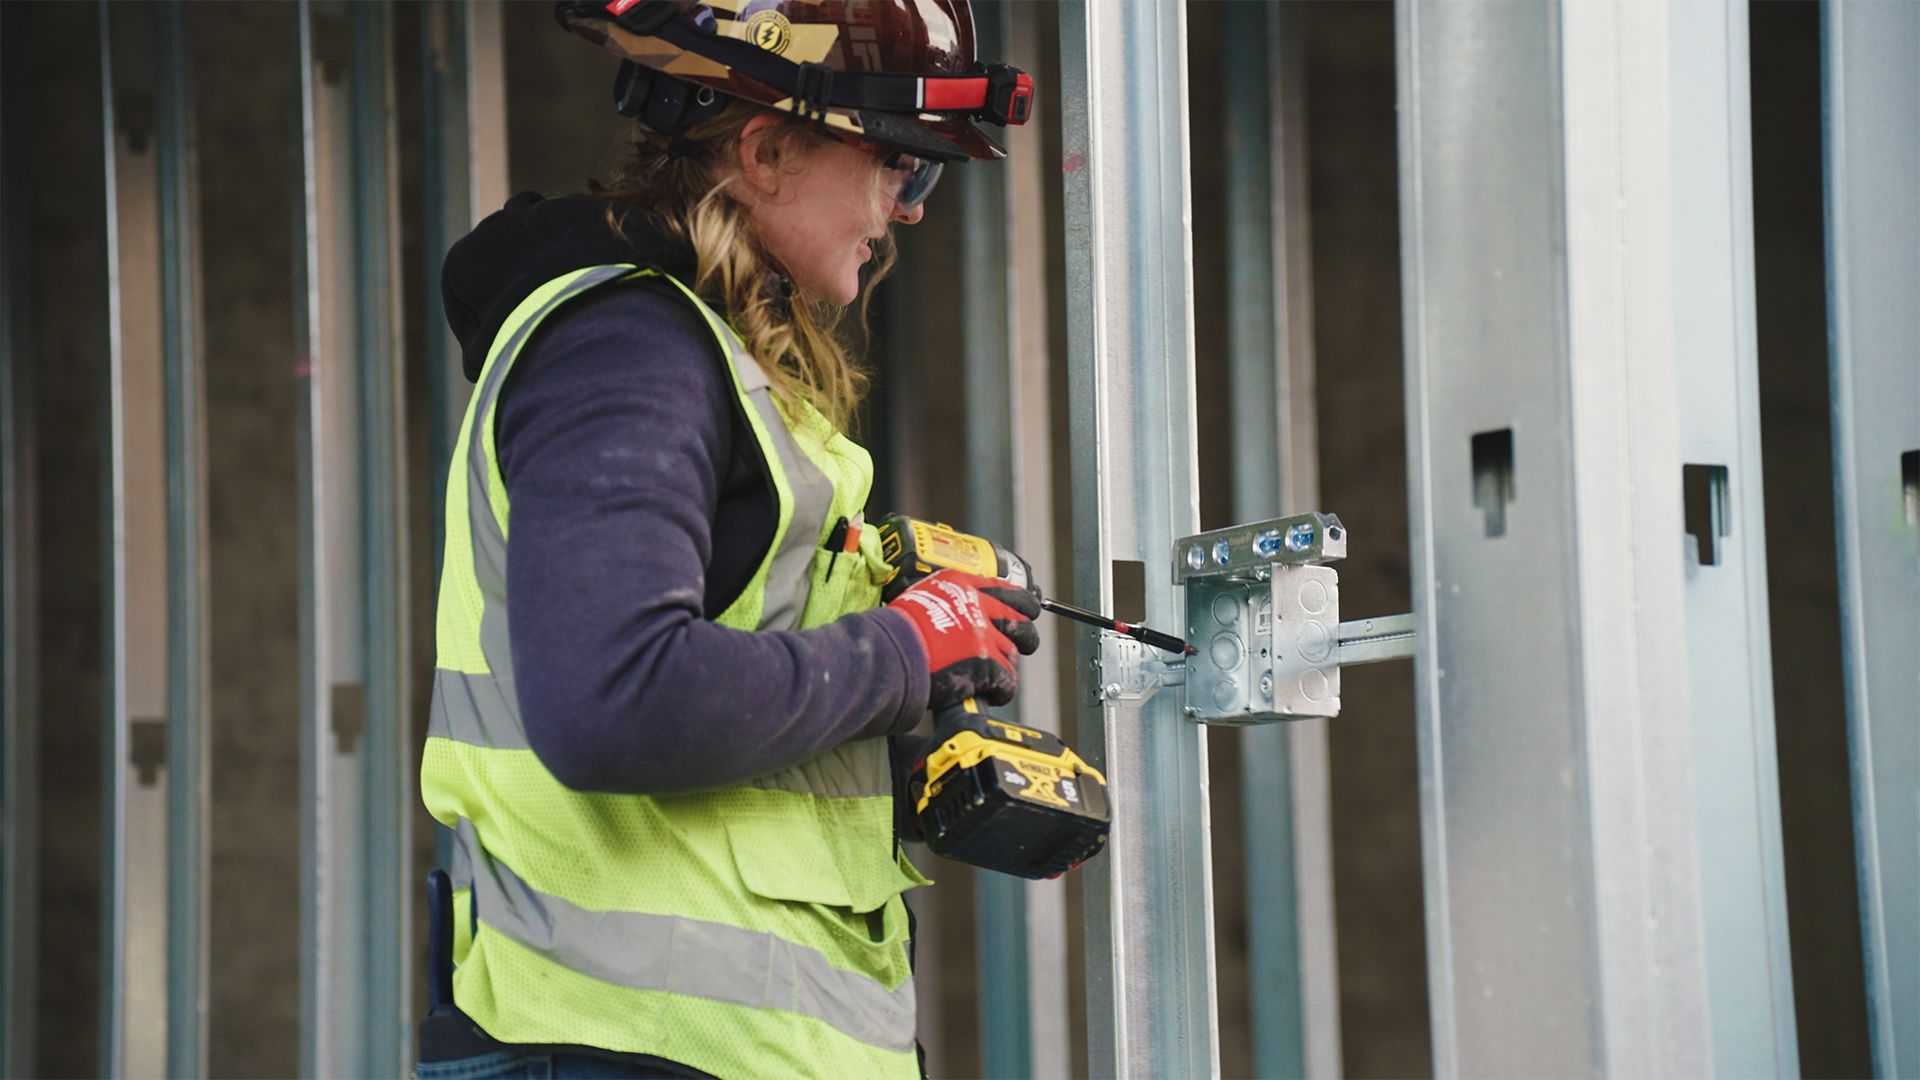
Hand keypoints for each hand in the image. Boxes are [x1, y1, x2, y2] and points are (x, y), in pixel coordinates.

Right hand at [887, 569, 1040, 710]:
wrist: (887, 652)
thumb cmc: (894, 629)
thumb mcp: (920, 597)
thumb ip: (945, 600)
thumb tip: (951, 613)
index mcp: (962, 585)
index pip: (1006, 589)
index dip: (1021, 604)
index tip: (1024, 610)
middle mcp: (978, 607)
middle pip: (1021, 621)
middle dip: (1024, 635)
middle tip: (1020, 645)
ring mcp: (984, 637)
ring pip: (1014, 653)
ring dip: (1006, 665)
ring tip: (994, 675)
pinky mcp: (986, 666)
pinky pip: (1008, 681)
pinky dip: (1002, 690)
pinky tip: (992, 693)